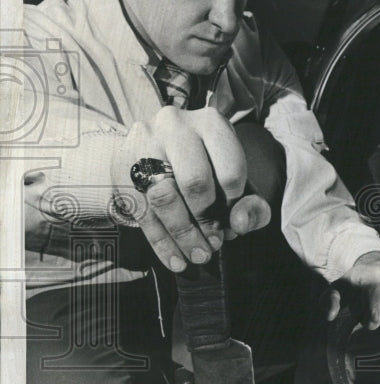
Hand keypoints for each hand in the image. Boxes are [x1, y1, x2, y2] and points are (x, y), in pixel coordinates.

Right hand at [112, 105, 270, 271]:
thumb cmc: (208, 166)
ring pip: (163, 198)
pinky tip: (176, 261)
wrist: (157, 149)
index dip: (235, 204)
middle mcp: (175, 126)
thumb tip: (240, 225)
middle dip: (207, 220)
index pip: (230, 170)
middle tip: (214, 243)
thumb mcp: (237, 180)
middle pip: (194, 181)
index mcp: (211, 123)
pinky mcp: (121, 167)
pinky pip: (142, 211)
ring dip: (184, 235)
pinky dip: (161, 243)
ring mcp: (143, 144)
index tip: (234, 221)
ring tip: (199, 256)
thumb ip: (252, 204)